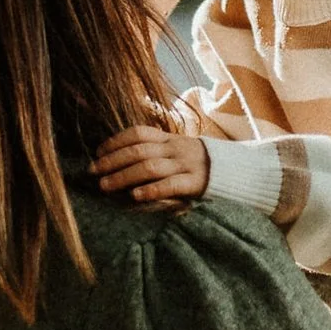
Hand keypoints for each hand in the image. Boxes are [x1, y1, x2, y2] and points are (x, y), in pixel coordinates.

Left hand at [92, 123, 209, 209]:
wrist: (237, 172)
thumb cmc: (198, 165)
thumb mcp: (178, 151)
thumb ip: (155, 150)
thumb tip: (119, 159)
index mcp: (170, 139)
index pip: (138, 133)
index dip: (115, 141)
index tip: (97, 152)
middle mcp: (176, 149)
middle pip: (139, 150)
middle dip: (112, 160)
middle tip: (92, 171)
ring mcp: (186, 165)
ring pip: (150, 166)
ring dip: (124, 176)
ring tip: (105, 185)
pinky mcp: (196, 182)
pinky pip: (171, 184)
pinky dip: (151, 189)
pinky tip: (135, 196)